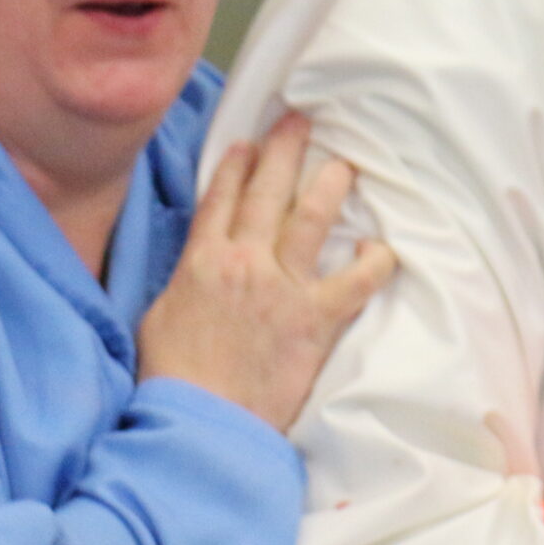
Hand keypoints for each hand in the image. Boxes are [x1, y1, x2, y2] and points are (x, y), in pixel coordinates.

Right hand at [137, 112, 396, 432]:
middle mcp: (244, 262)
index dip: (237, 166)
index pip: (221, 197)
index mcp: (201, 261)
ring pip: (312, 219)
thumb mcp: (160, 318)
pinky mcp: (315, 319)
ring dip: (330, 185)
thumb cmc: (173, 380)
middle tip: (300, 120)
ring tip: (345, 165)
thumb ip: (183, 284)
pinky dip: (374, 263)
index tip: (249, 142)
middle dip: (283, 150)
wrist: (201, 423)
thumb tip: (196, 271)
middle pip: (267, 192)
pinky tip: (383, 248)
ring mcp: (282, 288)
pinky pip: (356, 282)